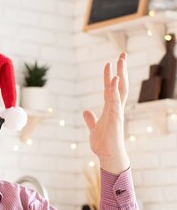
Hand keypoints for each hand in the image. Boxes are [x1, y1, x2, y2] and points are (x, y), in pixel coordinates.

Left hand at [83, 52, 129, 174]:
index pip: (111, 88)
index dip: (109, 76)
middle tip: (122, 54)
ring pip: (119, 89)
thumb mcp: (93, 128)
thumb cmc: (103, 143)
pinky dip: (114, 89)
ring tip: (120, 60)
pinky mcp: (115, 117)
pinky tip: (114, 78)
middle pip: (120, 84)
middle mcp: (115, 107)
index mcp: (110, 108)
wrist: (108, 156)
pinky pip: (115, 100)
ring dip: (120, 74)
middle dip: (121, 69)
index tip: (108, 63)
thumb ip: (91, 119)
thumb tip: (86, 111)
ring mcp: (116, 111)